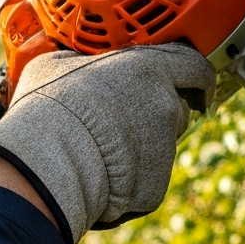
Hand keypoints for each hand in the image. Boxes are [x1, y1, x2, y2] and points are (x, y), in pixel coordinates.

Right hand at [0, 43, 216, 243]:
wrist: (48, 162)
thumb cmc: (49, 108)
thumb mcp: (55, 65)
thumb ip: (80, 60)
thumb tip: (72, 62)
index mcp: (148, 69)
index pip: (193, 66)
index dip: (196, 76)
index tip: (196, 84)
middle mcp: (164, 105)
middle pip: (177, 109)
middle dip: (159, 115)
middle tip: (127, 122)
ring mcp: (164, 147)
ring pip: (162, 145)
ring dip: (141, 146)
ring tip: (100, 150)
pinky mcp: (157, 183)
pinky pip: (146, 178)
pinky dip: (129, 178)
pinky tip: (98, 174)